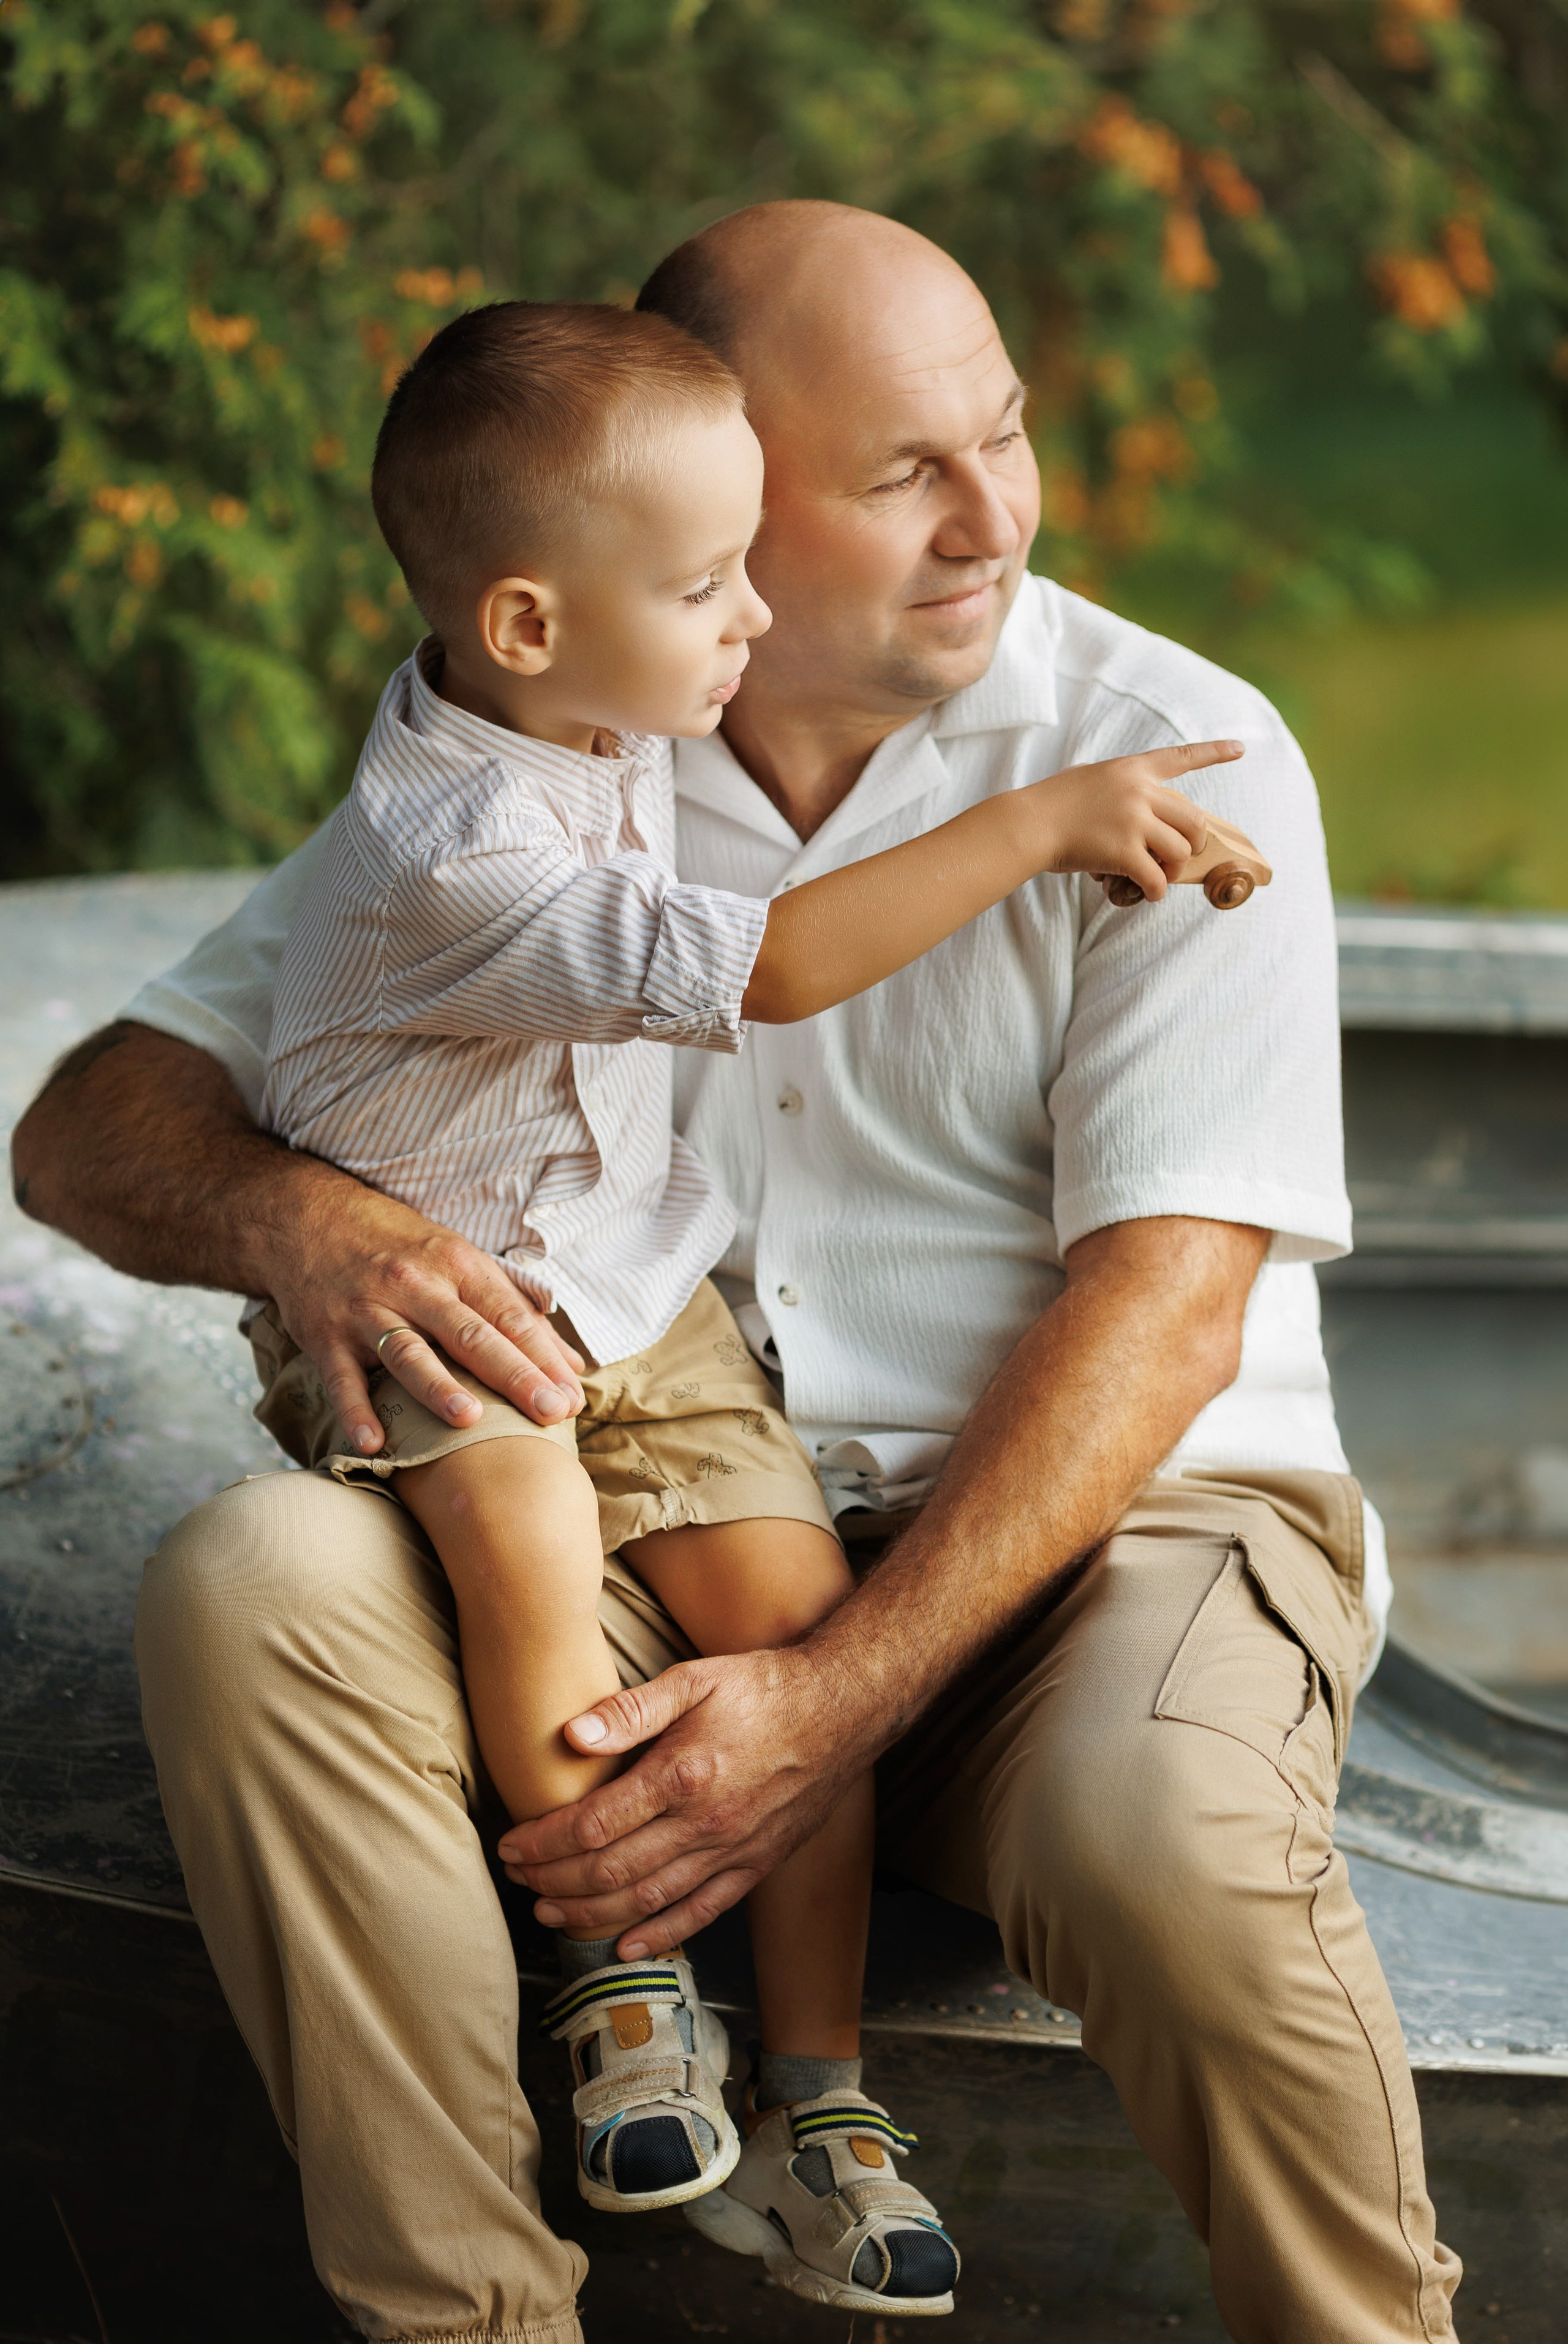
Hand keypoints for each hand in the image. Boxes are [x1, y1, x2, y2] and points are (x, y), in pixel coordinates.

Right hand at [267, 1172, 584, 1454]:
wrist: (309, 1219)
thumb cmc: (400, 1247)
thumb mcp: (461, 1260)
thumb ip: (516, 1313)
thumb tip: (573, 1366)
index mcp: (457, 1266)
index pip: (508, 1316)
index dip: (544, 1357)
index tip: (573, 1397)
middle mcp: (415, 1286)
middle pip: (471, 1335)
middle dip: (514, 1375)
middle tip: (550, 1411)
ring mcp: (368, 1310)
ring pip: (408, 1352)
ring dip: (438, 1386)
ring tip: (468, 1420)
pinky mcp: (325, 1335)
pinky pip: (342, 1377)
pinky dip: (355, 1411)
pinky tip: (373, 1442)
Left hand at [497, 1646, 864, 1954]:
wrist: (842, 1710)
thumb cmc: (764, 1687)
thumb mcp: (695, 1679)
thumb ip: (632, 1709)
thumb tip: (571, 1734)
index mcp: (682, 1775)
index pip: (593, 1825)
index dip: (543, 1841)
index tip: (511, 1843)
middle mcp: (705, 1824)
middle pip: (609, 1871)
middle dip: (553, 1879)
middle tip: (518, 1878)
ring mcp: (732, 1852)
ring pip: (646, 1900)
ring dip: (589, 1912)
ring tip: (549, 1910)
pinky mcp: (755, 1867)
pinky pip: (699, 1914)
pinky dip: (658, 1936)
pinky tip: (624, 1946)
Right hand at [1031, 737, 1242, 901]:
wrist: (1029, 823)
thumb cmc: (1051, 805)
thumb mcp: (1089, 779)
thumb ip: (1118, 787)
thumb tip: (1136, 811)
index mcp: (1132, 770)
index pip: (1181, 758)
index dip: (1214, 753)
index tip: (1241, 749)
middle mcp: (1139, 791)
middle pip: (1194, 819)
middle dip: (1192, 844)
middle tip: (1176, 859)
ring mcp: (1133, 821)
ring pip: (1180, 851)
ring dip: (1173, 871)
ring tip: (1157, 878)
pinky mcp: (1123, 852)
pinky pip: (1157, 878)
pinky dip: (1156, 891)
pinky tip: (1146, 894)